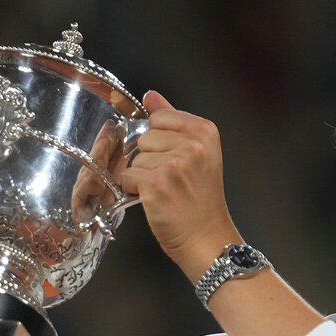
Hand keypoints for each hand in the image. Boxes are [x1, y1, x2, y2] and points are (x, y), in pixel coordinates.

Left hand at [120, 91, 240, 280]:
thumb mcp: (197, 154)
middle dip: (151, 160)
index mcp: (205, 131)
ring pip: (135, 159)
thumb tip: (150, 95)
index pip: (160, 118)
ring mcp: (175, 163)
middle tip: (173, 182)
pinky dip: (135, 191)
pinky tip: (156, 201)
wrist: (207, 239)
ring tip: (166, 193)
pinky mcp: (157, 183)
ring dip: (143, 177)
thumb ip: (173, 121)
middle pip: (145, 137)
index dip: (161, 142)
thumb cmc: (201, 202)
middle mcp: (193, 144)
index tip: (177, 162)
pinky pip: (127, 177)